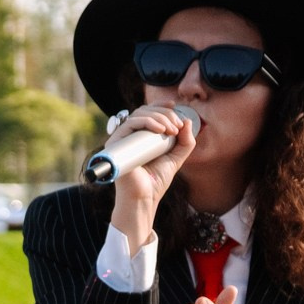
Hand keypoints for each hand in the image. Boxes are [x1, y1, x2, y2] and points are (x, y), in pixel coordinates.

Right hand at [109, 103, 197, 247]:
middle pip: (144, 111)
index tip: (174, 106)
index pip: (147, 113)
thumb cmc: (156, 180)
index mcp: (140, 137)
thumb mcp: (176, 157)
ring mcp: (121, 139)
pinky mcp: (116, 144)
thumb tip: (187, 120)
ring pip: (138, 115)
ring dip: (159, 117)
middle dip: (164, 114)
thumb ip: (185, 141)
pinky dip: (147, 122)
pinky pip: (129, 124)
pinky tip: (161, 129)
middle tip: (177, 126)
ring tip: (172, 130)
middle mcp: (129, 136)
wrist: (144, 197)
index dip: (160, 106)